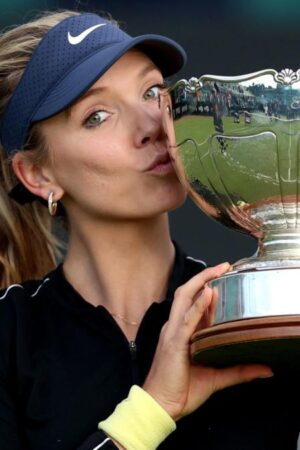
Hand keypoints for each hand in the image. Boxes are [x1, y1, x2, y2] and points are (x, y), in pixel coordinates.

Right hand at [143, 262, 272, 420]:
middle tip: (222, 266)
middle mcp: (176, 327)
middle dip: (204, 277)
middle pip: (187, 293)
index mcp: (182, 332)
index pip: (195, 304)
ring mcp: (173, 332)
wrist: (160, 406)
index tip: (224, 278)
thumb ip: (239, 370)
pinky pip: (186, 319)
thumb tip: (264, 368)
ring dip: (201, 282)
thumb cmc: (181, 390)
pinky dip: (197, 305)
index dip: (208, 289)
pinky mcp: (174, 342)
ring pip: (184, 298)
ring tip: (217, 271)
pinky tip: (208, 294)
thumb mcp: (216, 377)